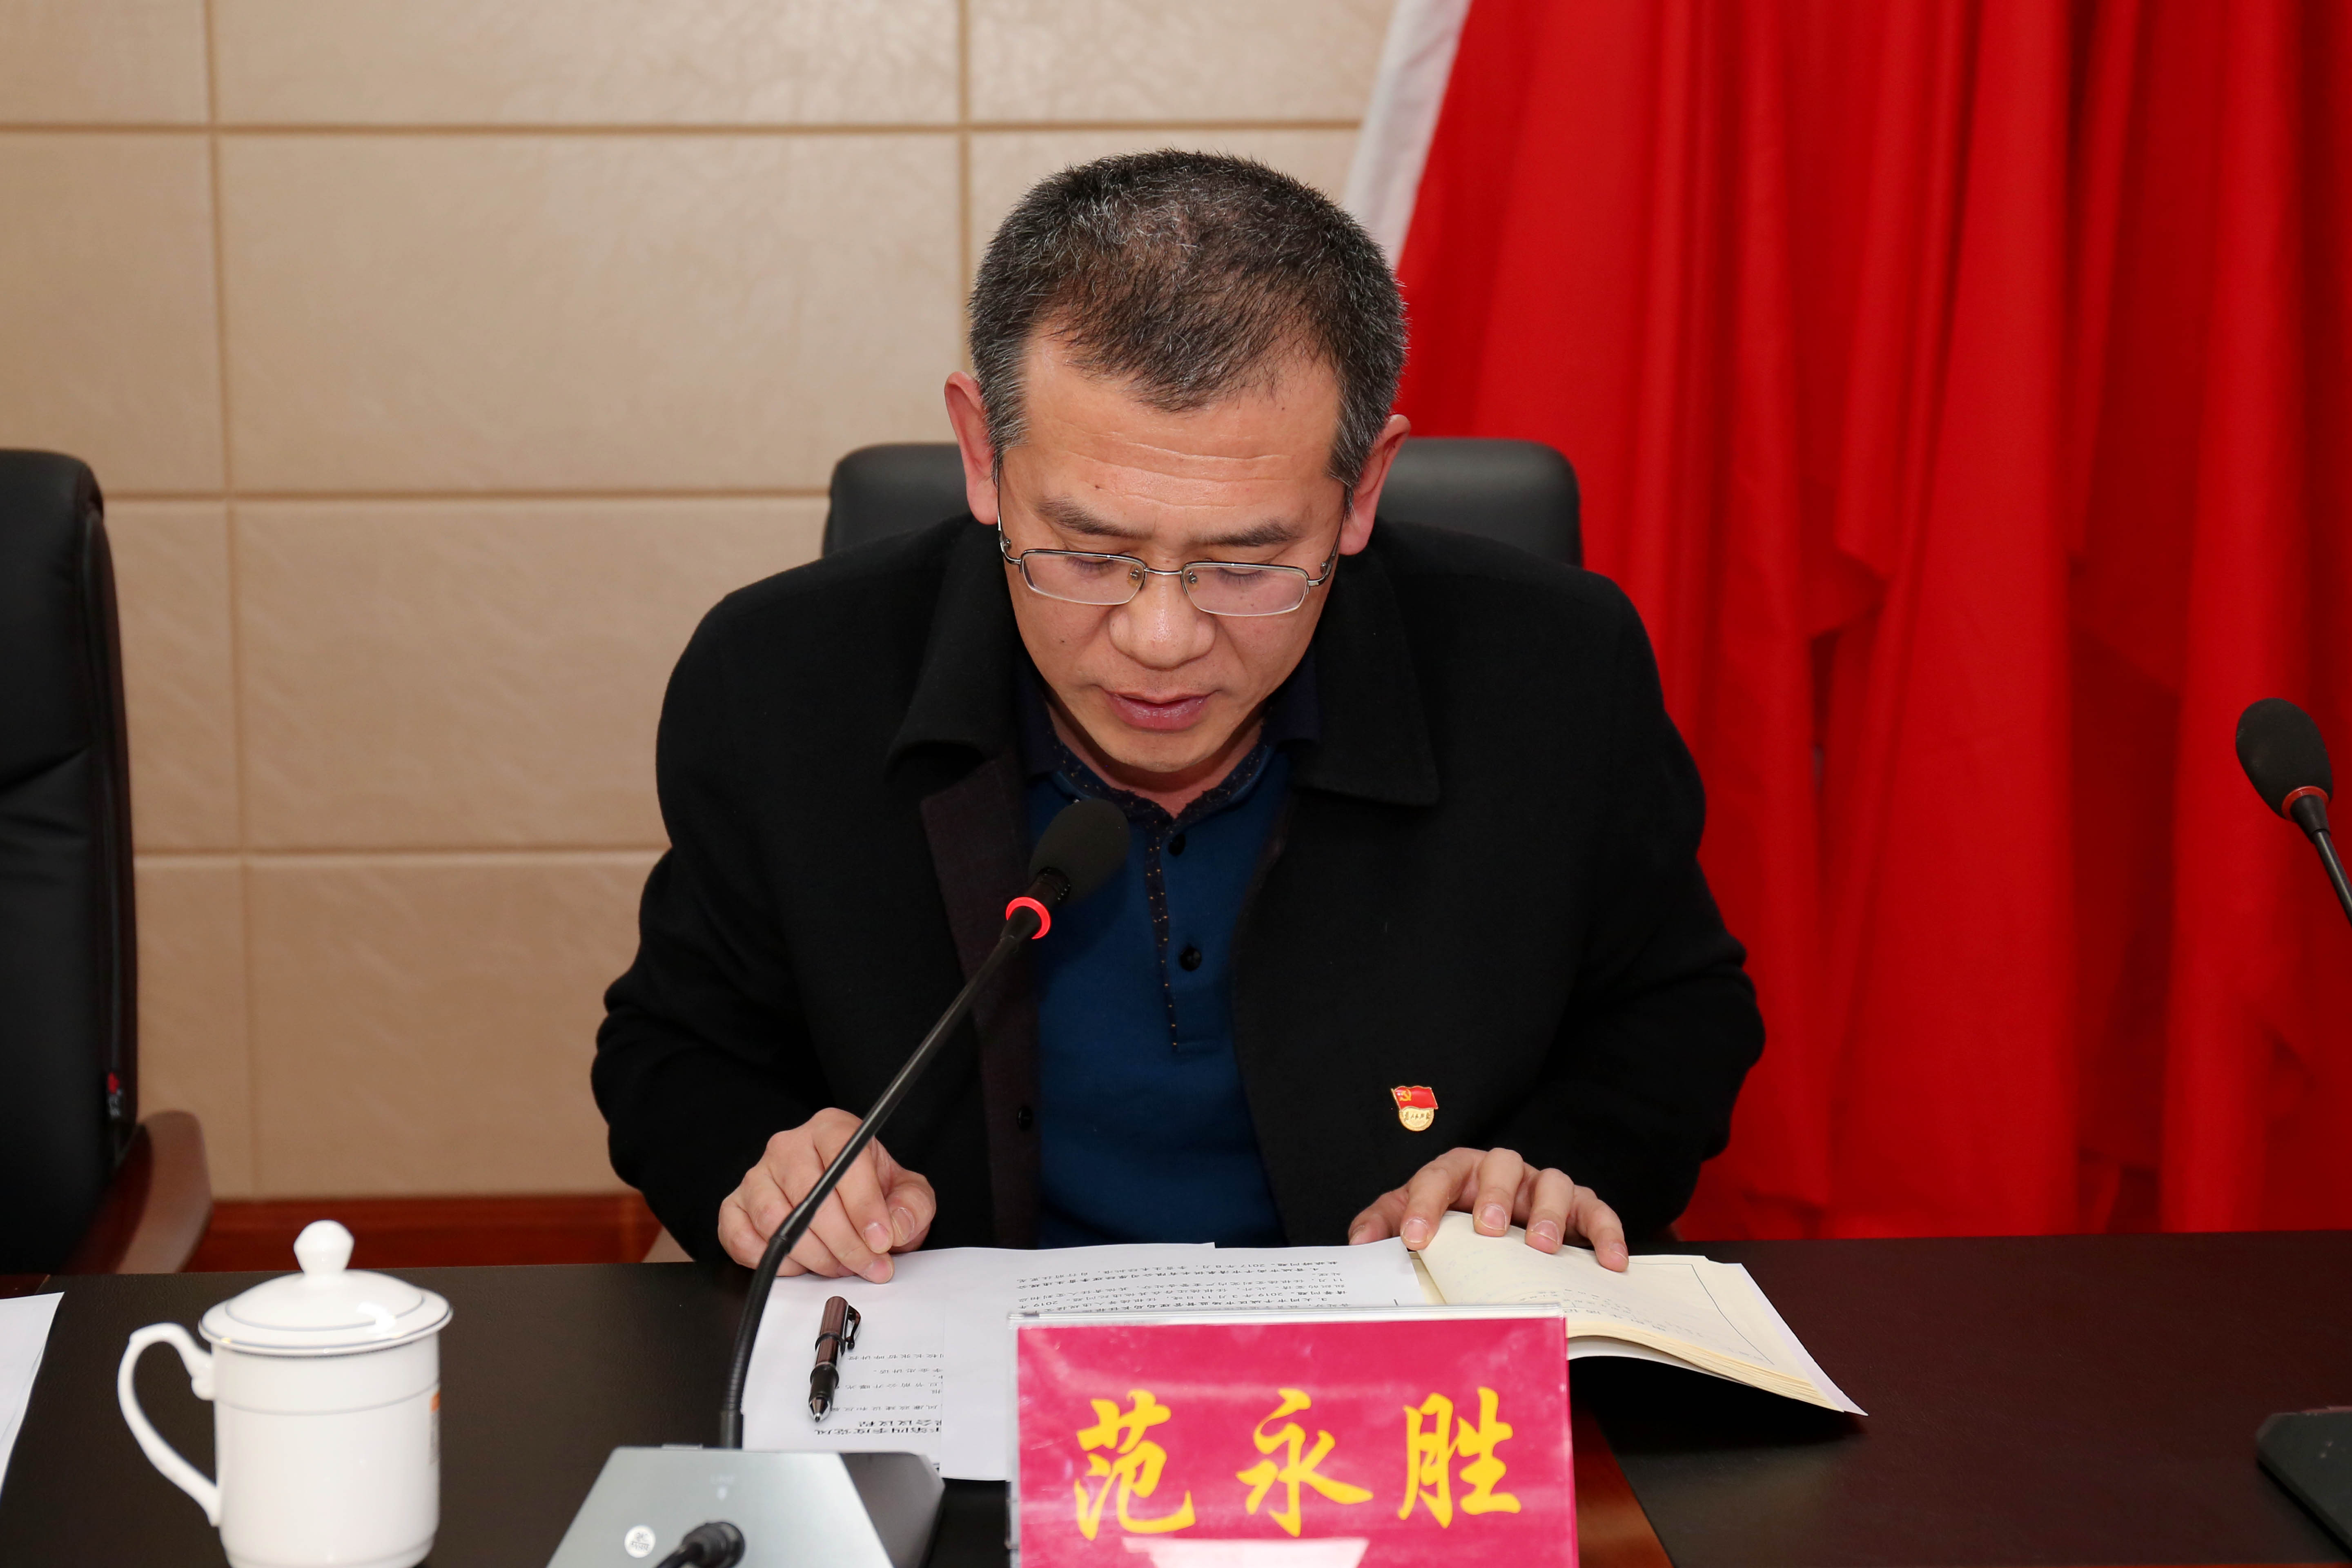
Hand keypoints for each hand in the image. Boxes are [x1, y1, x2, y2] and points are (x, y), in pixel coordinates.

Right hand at [716, 1108, 936, 1278]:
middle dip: (844, 1242)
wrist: (840, 1198)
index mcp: (831, 1130)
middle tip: (868, 1266)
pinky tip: (801, 1265)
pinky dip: (773, 1261)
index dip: (864, 1205)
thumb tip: (895, 1225)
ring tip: (839, 1266)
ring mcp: (757, 1176)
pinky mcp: (734, 1206)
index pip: (843, 1160)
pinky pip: (742, 1238)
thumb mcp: (906, 1191)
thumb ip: (912, 1206)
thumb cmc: (868, 1190)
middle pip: (809, 1196)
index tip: (881, 1239)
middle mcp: (789, 1146)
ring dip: (813, 1255)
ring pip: (776, 1220)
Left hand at [1346, 1146, 1628, 1271]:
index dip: (1424, 1206)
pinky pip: (1596, 1211)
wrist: (1496, 1223)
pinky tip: (1610, 1263)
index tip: (1414, 1239)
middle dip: (1493, 1195)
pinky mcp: (1578, 1207)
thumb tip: (1359, 1243)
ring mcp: (1542, 1187)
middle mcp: (1502, 1173)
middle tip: (1486, 1230)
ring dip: (1548, 1212)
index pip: (1436, 1177)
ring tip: (1541, 1246)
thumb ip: (1384, 1223)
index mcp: (1457, 1172)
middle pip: (1500, 1165)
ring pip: (1552, 1182)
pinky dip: (1607, 1233)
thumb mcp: (1412, 1217)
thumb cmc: (1453, 1218)